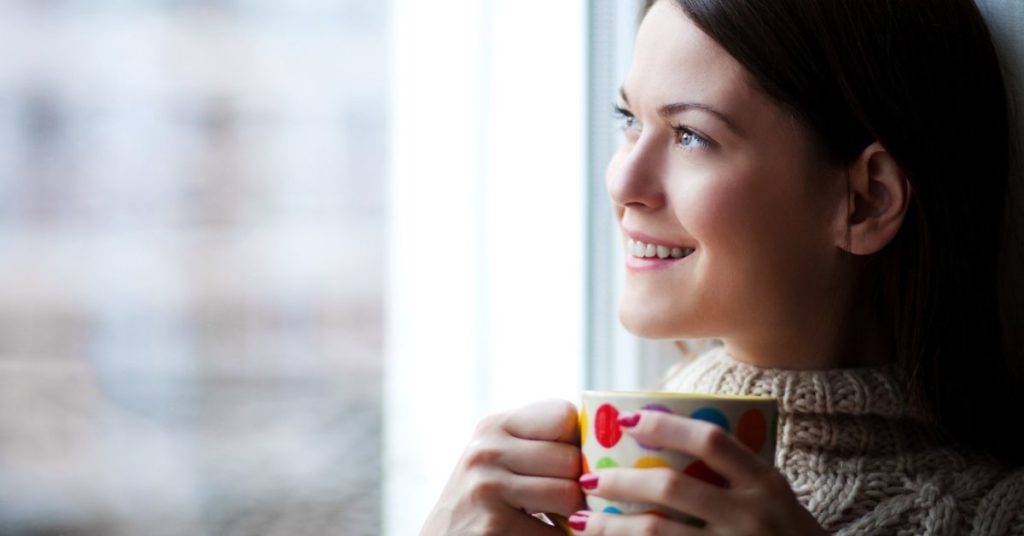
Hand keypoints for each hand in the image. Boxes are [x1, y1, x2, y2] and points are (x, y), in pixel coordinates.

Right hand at [421, 399, 585, 534]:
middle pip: (571, 459)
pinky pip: (555, 533)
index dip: (577, 442)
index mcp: (494, 426)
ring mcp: (487, 487)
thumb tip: (611, 439)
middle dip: (578, 486)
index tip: (570, 464)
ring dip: (573, 517)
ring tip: (559, 521)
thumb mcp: (499, 460)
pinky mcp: (493, 525)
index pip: (563, 414)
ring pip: (569, 495)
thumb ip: (539, 445)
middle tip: (570, 503)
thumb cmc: (484, 504)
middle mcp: (487, 450)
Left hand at [570, 410, 825, 535]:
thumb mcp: (774, 496)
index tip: (626, 419)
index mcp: (765, 483)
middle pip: (672, 487)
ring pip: (657, 533)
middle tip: (588, 477)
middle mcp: (751, 514)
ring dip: (612, 525)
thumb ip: (734, 471)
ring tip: (582, 518)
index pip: (711, 440)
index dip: (665, 426)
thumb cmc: (787, 534)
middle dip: (622, 481)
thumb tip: (666, 436)